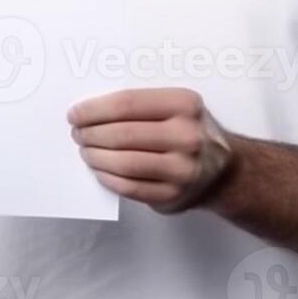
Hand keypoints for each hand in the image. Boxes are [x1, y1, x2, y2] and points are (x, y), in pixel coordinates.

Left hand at [67, 87, 236, 213]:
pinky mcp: (173, 195)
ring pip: (123, 163)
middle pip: (122, 134)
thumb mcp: (176, 107)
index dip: (94, 110)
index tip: (75, 114)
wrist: (223, 170)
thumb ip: (141, 105)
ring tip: (86, 151)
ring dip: (96, 157)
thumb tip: (89, 111)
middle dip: (90, 134)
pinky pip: (130, 187)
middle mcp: (187, 136)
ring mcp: (182, 169)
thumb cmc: (187, 131)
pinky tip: (99, 170)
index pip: (127, 104)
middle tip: (77, 133)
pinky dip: (107, 178)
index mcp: (184, 104)